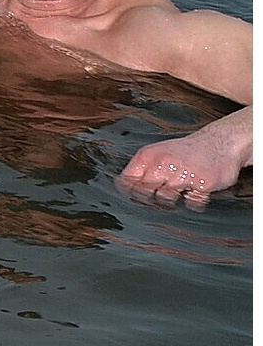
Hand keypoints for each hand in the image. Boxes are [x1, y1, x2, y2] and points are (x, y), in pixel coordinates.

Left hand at [119, 131, 241, 209]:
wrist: (220, 142)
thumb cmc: (187, 151)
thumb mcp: (158, 153)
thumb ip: (141, 170)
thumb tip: (124, 189)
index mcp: (148, 156)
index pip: (127, 181)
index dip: (129, 193)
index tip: (135, 199)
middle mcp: (163, 163)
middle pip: (144, 193)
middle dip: (150, 199)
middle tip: (162, 195)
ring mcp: (183, 174)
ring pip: (166, 199)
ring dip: (173, 199)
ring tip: (182, 188)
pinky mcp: (202, 183)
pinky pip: (192, 203)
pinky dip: (194, 201)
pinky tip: (197, 190)